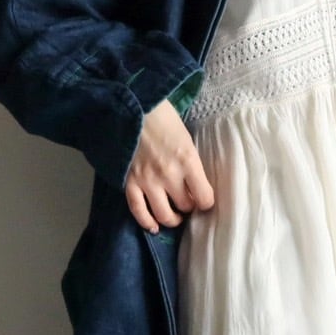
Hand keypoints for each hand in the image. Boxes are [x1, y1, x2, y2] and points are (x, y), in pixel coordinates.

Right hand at [124, 98, 215, 233]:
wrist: (131, 106)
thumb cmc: (162, 117)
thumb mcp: (186, 137)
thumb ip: (191, 162)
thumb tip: (195, 184)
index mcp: (187, 161)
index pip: (205, 197)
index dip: (206, 202)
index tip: (204, 199)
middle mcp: (169, 175)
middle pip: (185, 207)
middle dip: (188, 207)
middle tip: (187, 202)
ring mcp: (147, 180)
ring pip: (163, 215)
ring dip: (171, 219)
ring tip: (174, 216)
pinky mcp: (129, 182)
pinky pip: (138, 210)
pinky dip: (146, 222)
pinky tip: (153, 227)